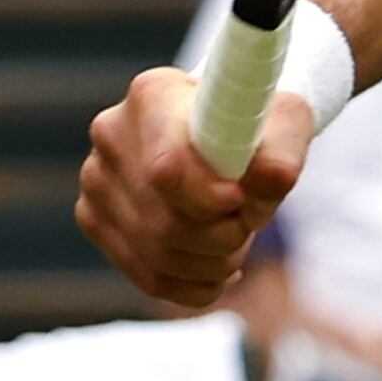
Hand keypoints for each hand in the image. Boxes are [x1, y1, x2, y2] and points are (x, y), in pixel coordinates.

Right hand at [76, 66, 309, 314]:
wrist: (225, 132)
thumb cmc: (257, 123)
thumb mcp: (286, 124)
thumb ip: (283, 151)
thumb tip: (270, 181)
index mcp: (153, 95)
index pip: (167, 170)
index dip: (209, 199)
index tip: (241, 201)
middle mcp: (111, 133)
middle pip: (164, 222)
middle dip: (221, 237)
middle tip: (249, 223)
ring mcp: (95, 180)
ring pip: (157, 255)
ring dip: (213, 263)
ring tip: (237, 240)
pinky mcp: (94, 219)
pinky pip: (148, 276)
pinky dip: (195, 285)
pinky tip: (220, 270)